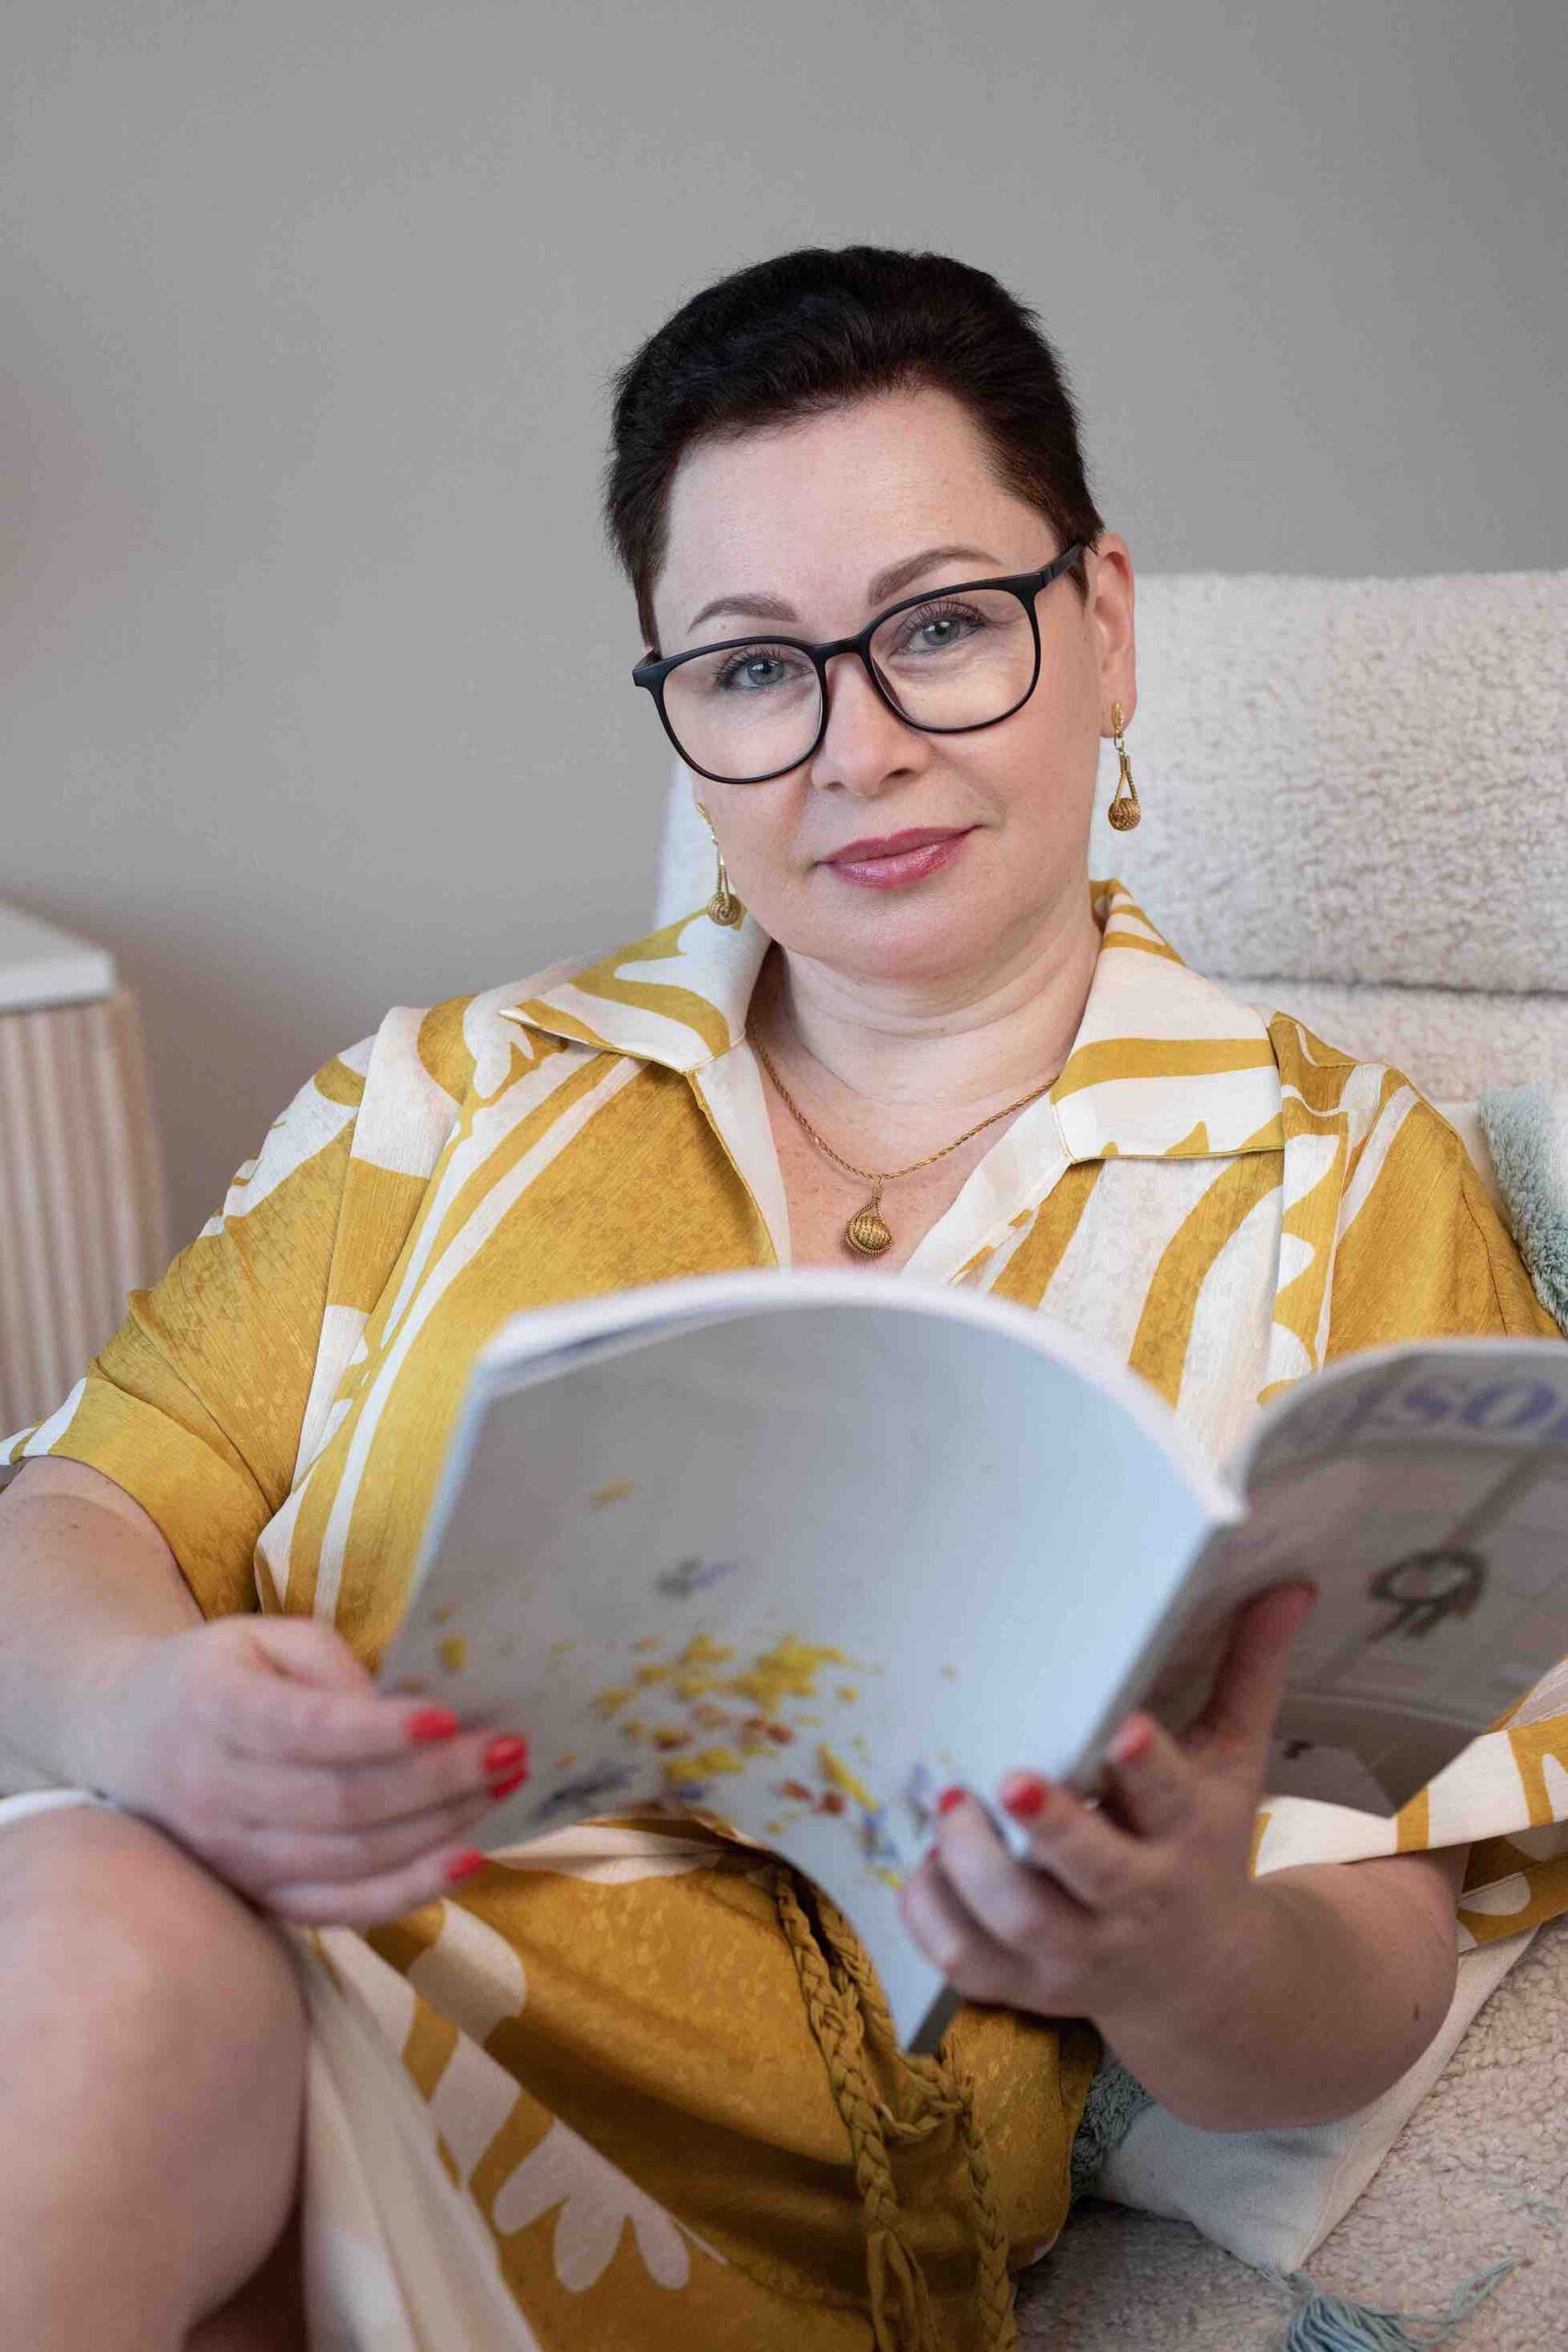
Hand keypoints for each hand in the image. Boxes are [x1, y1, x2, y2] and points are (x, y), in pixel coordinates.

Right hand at [87, 1615, 529, 1924]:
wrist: (125, 1735)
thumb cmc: (218, 1674)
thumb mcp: (266, 1639)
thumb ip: (334, 1670)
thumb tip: (413, 1720)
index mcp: (214, 1710)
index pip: (304, 1731)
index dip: (378, 1731)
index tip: (449, 1716)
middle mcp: (215, 1795)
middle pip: (342, 1803)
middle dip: (438, 1780)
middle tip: (511, 1749)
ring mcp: (232, 1858)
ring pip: (349, 1861)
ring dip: (439, 1829)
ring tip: (504, 1787)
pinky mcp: (255, 1898)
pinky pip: (339, 1911)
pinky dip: (408, 1892)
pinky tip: (467, 1858)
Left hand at [898, 1581, 1316, 2025]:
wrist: (1206, 1981)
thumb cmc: (1207, 1847)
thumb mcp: (1235, 1765)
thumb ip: (1250, 1674)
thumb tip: (1289, 1586)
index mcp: (1188, 1837)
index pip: (1171, 1799)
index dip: (1147, 1768)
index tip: (1121, 1729)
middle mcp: (1137, 1901)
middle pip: (1094, 1873)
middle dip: (1052, 1827)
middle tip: (1008, 1776)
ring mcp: (1080, 1954)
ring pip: (1023, 1923)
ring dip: (975, 1869)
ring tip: (949, 1806)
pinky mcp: (1029, 1987)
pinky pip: (970, 1966)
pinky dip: (933, 1921)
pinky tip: (920, 1867)